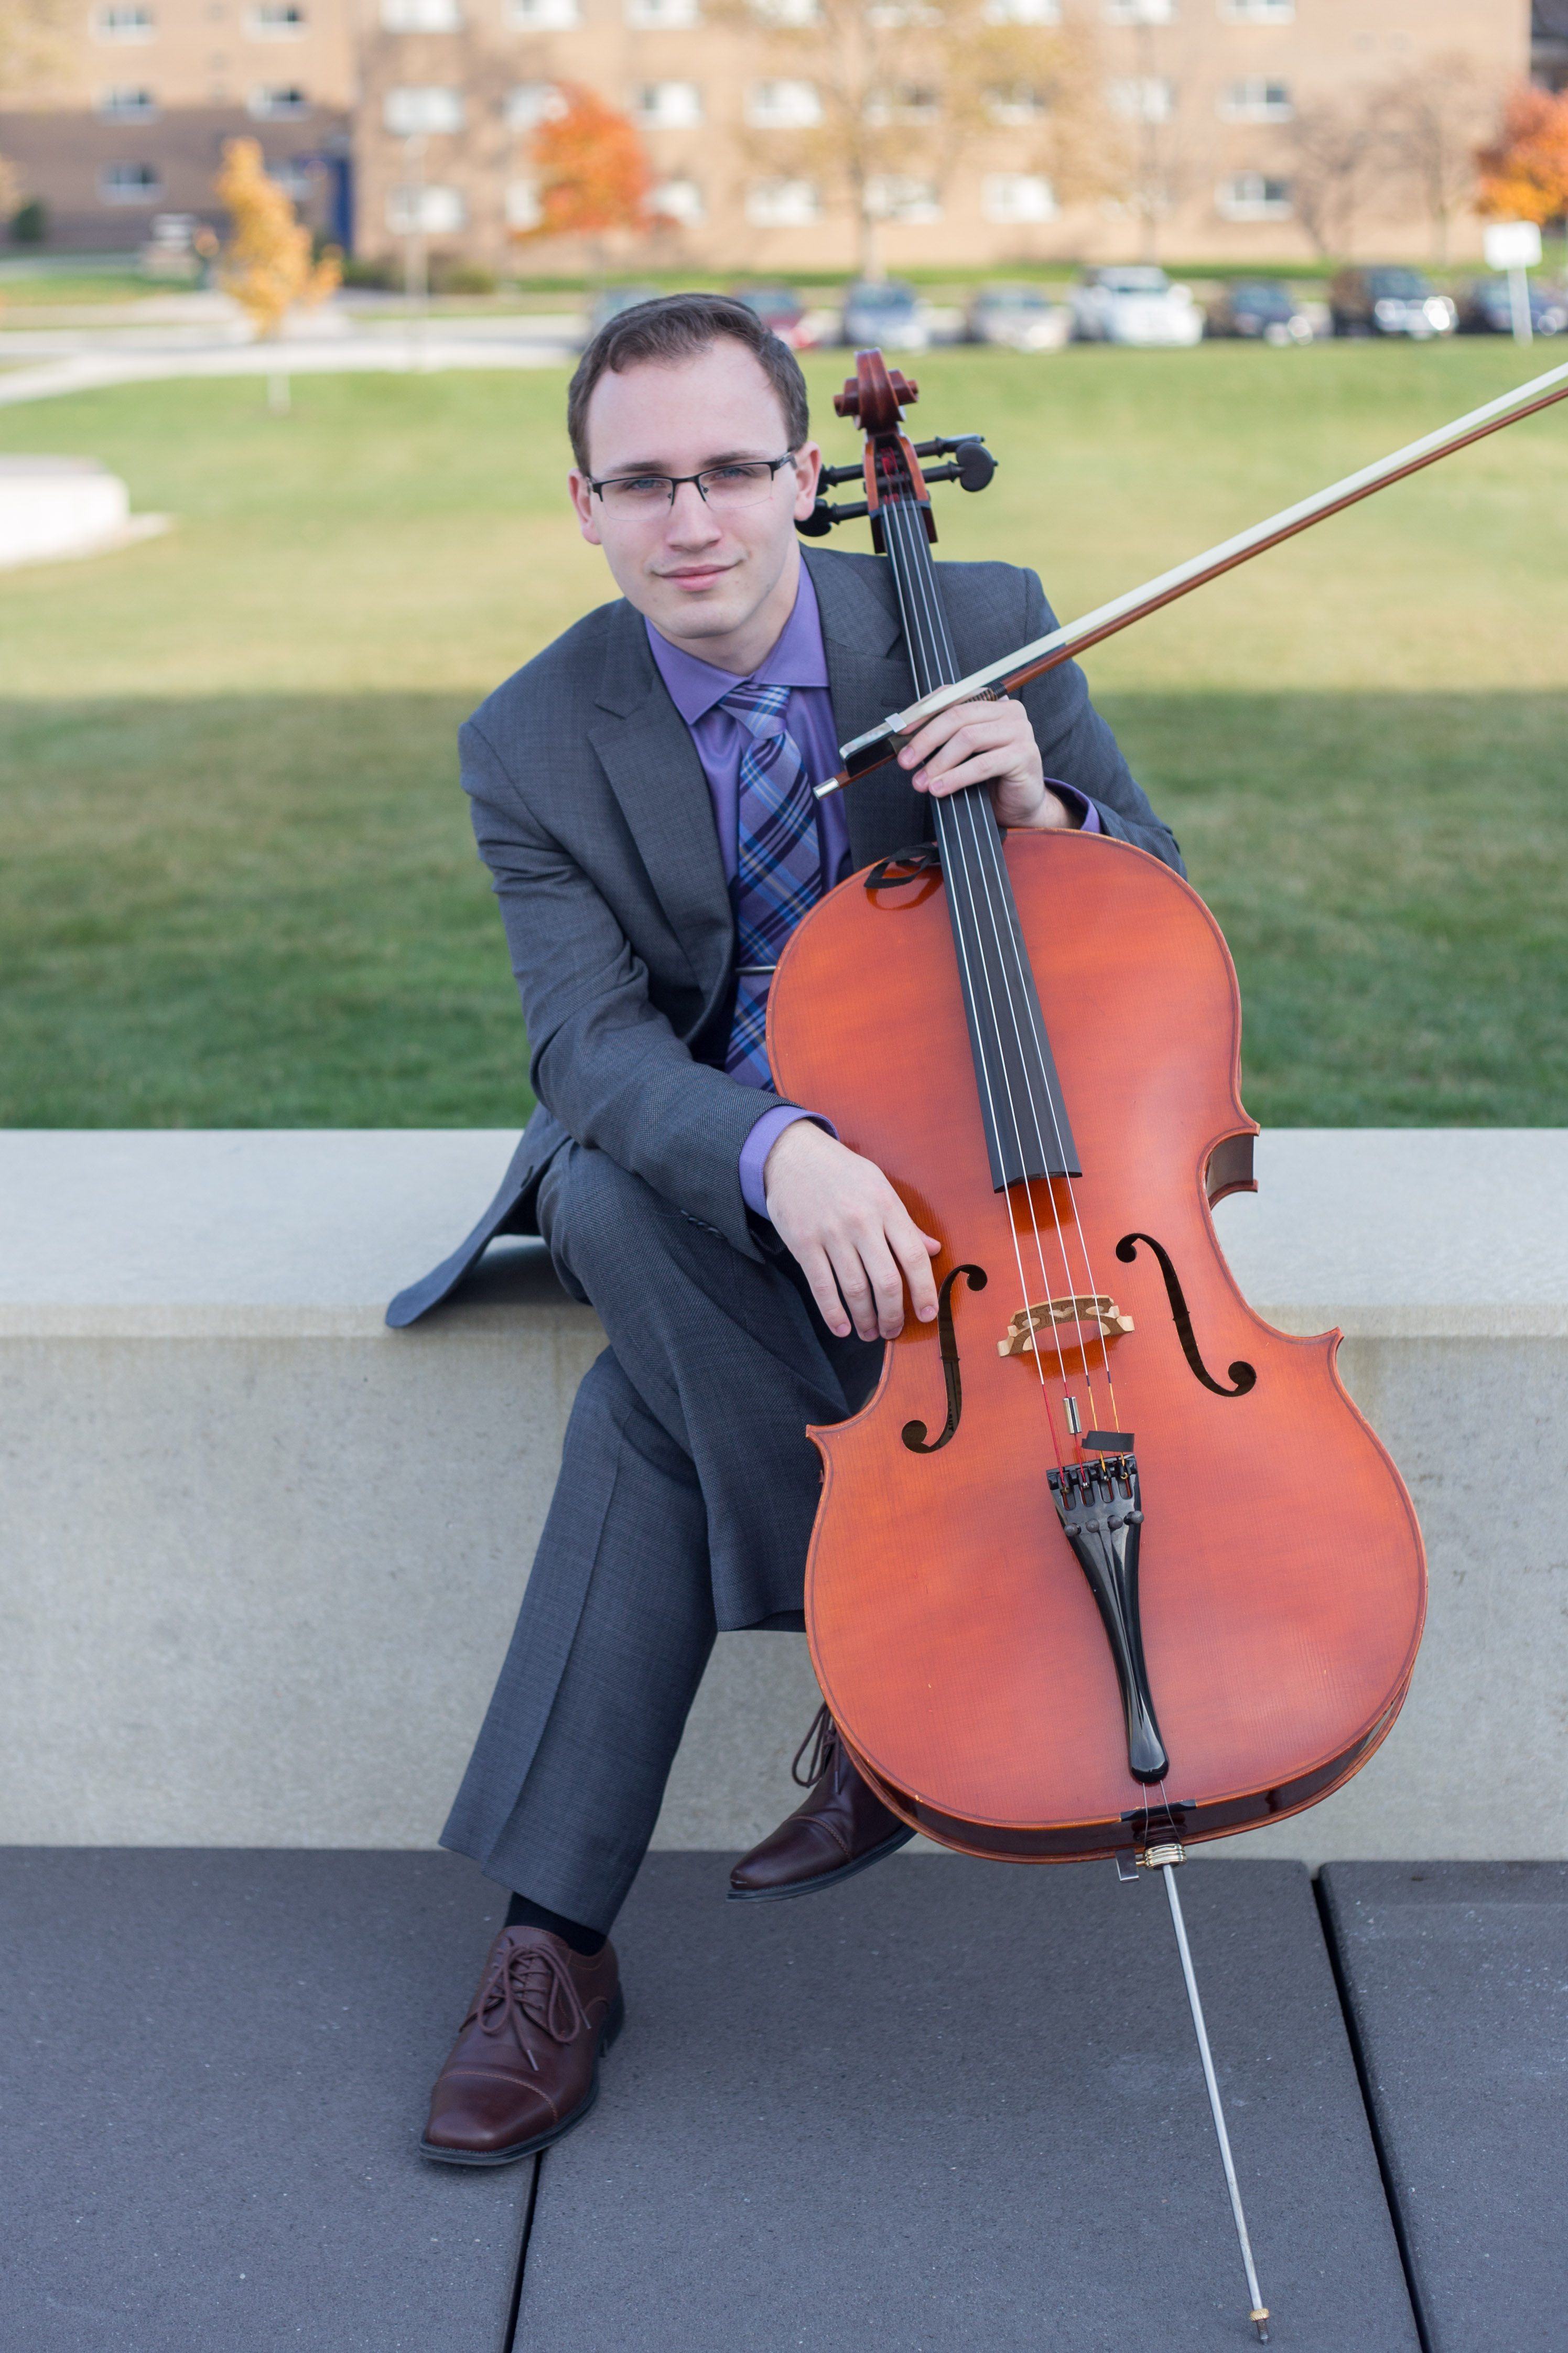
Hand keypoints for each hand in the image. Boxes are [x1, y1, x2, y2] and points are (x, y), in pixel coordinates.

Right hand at [762, 1119, 940, 1341]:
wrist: (792, 1154)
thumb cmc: (841, 1171)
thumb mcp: (880, 1186)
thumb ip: (906, 1222)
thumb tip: (933, 1249)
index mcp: (886, 1206)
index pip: (914, 1256)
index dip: (924, 1290)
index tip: (927, 1313)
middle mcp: (861, 1221)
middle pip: (886, 1280)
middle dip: (893, 1315)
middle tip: (893, 1331)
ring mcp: (831, 1233)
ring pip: (855, 1288)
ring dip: (865, 1319)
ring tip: (870, 1333)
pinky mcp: (804, 1243)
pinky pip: (822, 1286)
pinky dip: (833, 1313)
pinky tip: (842, 1327)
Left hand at [896, 696, 1077, 831]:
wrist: (1021, 804)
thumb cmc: (992, 778)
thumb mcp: (963, 754)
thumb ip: (944, 740)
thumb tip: (907, 743)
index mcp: (992, 703)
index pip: (952, 696)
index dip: (923, 712)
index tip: (901, 731)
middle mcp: (1008, 711)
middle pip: (958, 716)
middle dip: (926, 739)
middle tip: (906, 761)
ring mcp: (1020, 731)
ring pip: (968, 738)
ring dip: (939, 762)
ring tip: (922, 782)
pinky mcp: (1024, 755)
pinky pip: (982, 764)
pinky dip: (956, 777)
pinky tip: (940, 788)